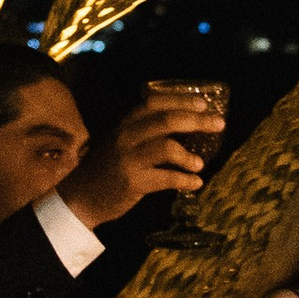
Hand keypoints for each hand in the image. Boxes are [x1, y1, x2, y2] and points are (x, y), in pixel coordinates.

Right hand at [60, 90, 224, 224]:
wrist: (80, 197)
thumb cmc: (107, 168)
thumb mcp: (121, 142)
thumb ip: (146, 132)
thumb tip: (187, 127)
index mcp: (125, 123)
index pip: (155, 103)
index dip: (182, 100)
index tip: (204, 103)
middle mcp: (126, 136)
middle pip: (166, 121)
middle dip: (197, 120)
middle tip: (218, 124)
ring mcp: (128, 159)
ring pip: (166, 147)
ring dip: (189, 156)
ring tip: (200, 164)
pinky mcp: (132, 182)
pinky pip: (166, 178)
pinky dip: (184, 180)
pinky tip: (196, 184)